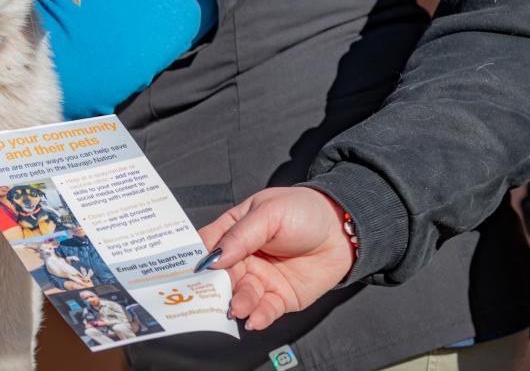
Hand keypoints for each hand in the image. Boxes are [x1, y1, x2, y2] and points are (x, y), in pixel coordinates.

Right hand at [199, 187, 355, 330]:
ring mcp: (260, 279)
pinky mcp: (279, 297)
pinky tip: (254, 319)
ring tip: (238, 307)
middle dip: (214, 287)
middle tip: (209, 296)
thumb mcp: (269, 212)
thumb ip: (240, 235)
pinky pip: (264, 310)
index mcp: (234, 231)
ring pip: (240, 295)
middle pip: (220, 276)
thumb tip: (214, 258)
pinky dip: (257, 316)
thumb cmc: (305, 210)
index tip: (186, 271)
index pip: (208, 246)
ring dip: (237, 303)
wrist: (343, 230)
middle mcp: (243, 258)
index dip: (196, 258)